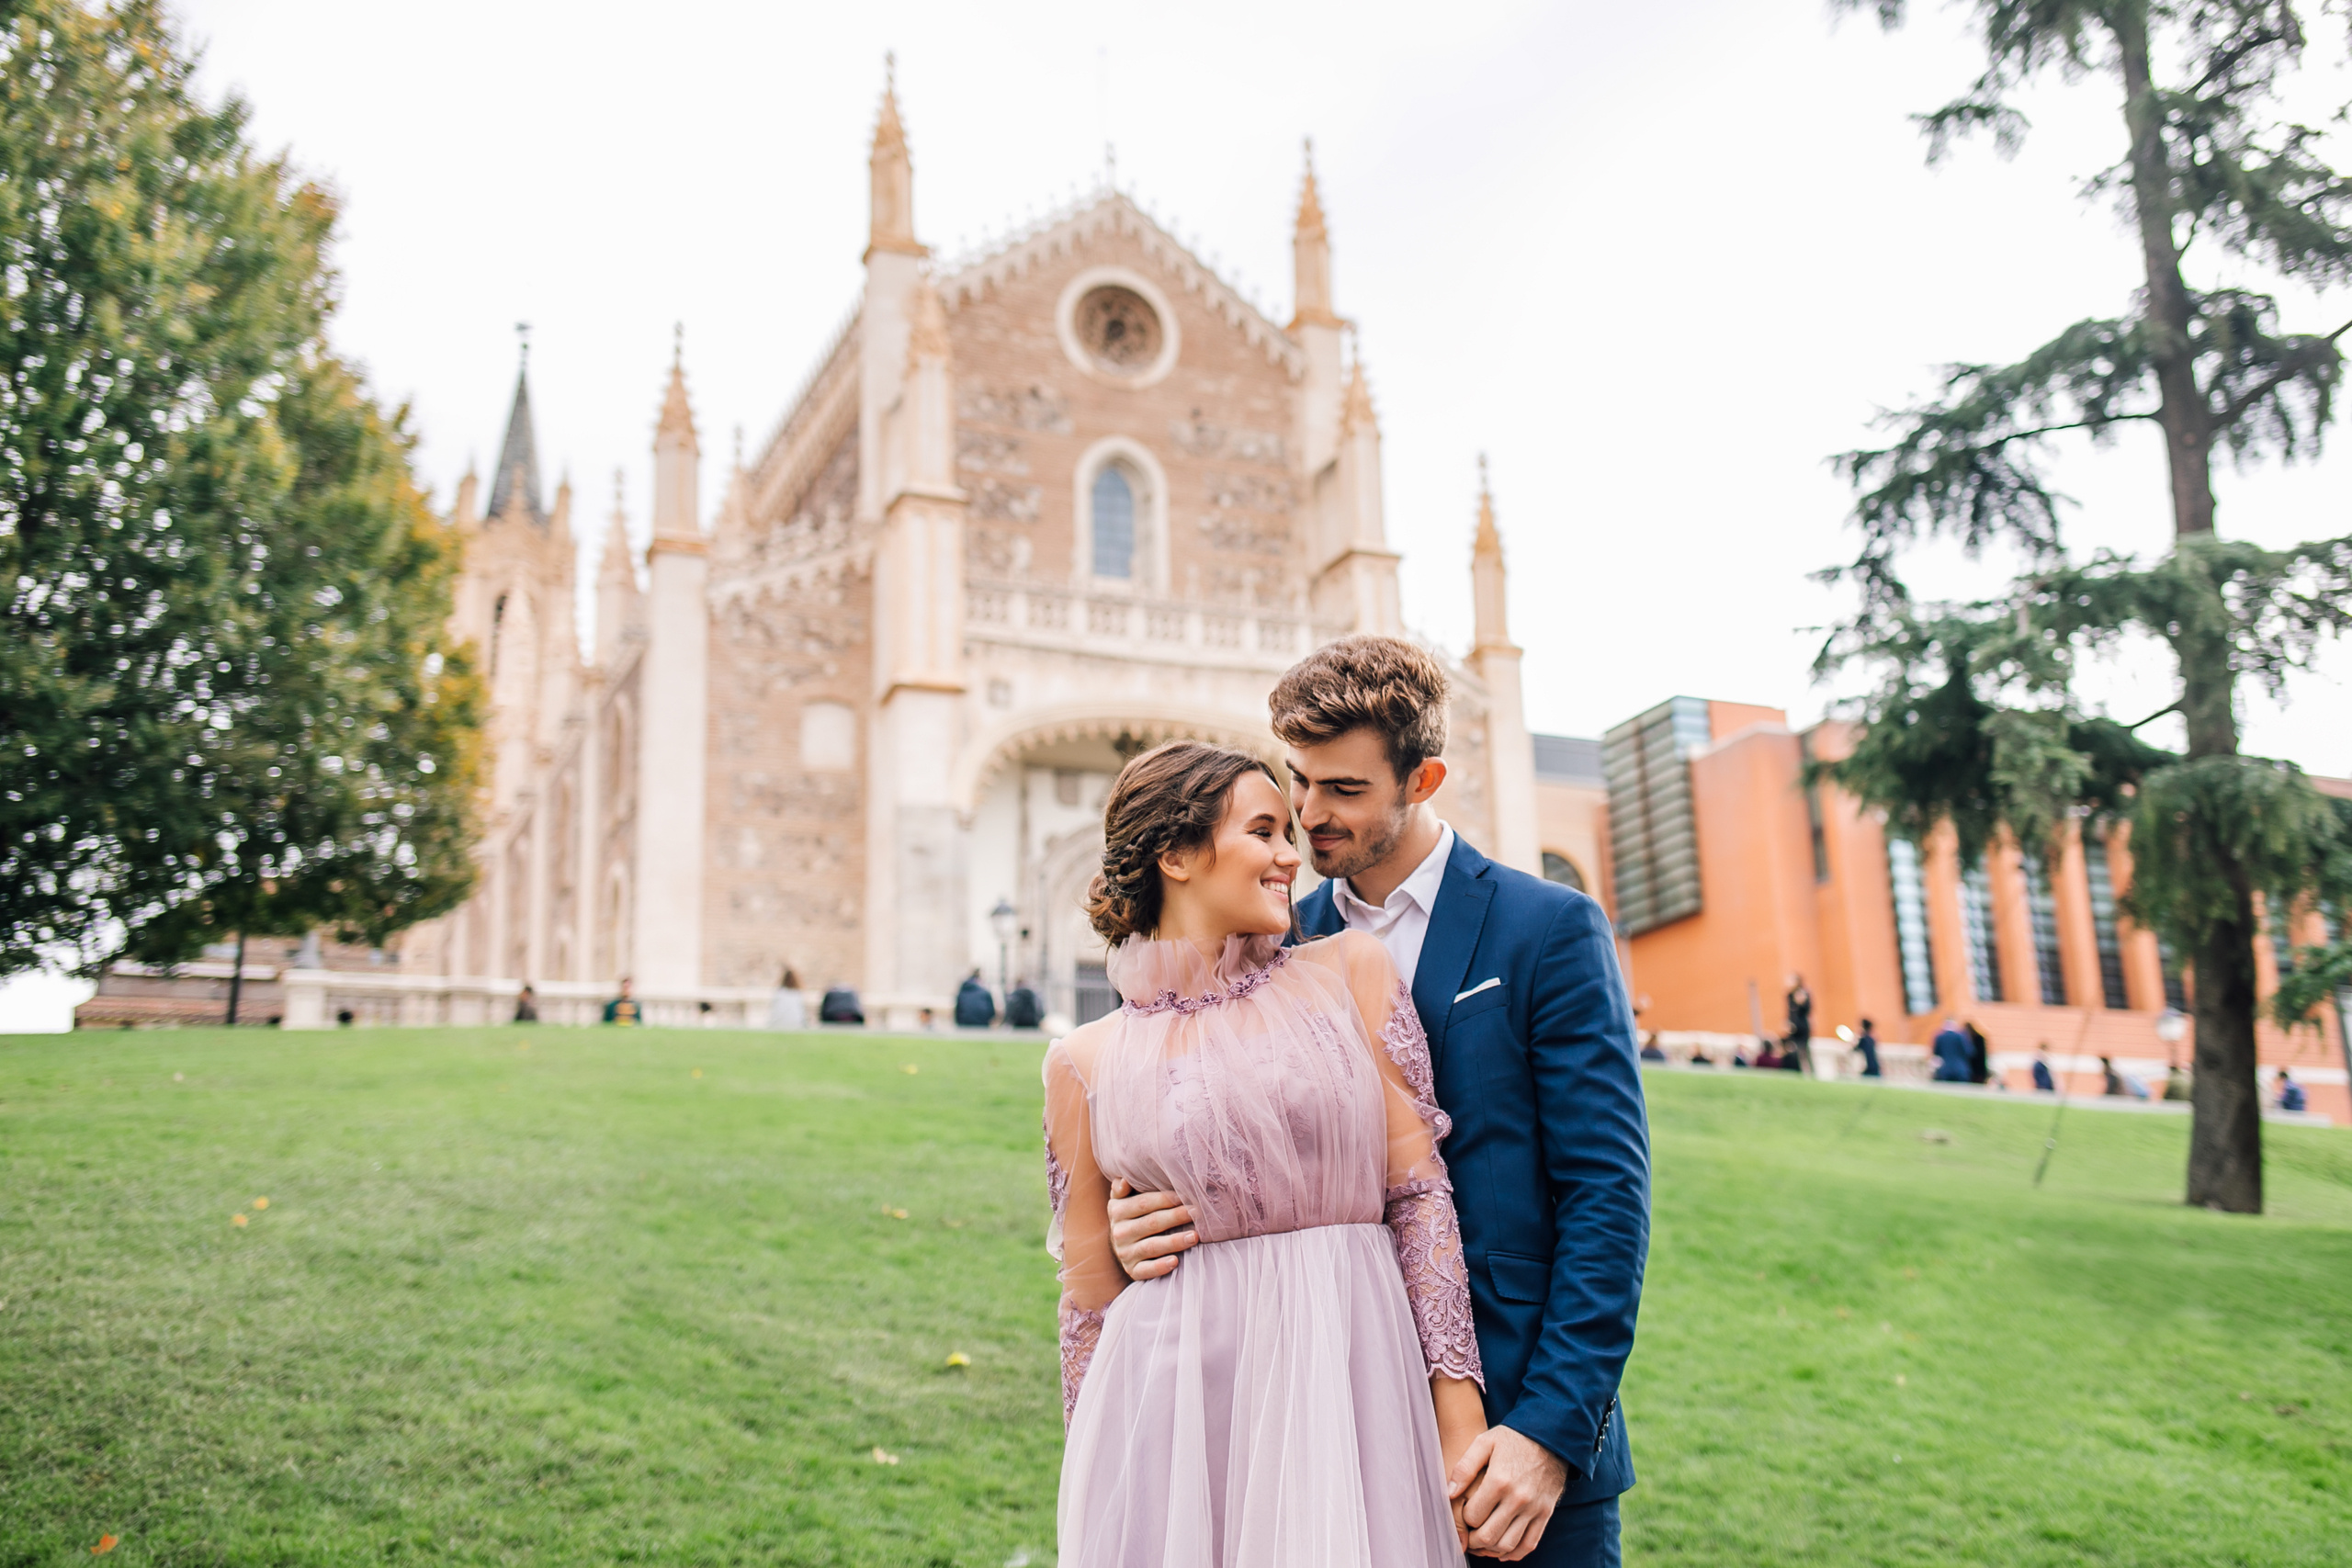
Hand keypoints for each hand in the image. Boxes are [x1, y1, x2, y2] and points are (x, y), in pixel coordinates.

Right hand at [1106, 1178, 1196, 1280]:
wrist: (1123, 1245)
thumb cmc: (1132, 1215)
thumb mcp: (1123, 1198)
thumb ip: (1122, 1187)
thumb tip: (1123, 1180)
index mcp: (1117, 1211)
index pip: (1143, 1203)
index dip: (1165, 1199)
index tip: (1185, 1195)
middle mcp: (1119, 1233)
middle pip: (1151, 1223)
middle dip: (1176, 1217)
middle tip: (1196, 1212)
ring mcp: (1125, 1253)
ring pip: (1152, 1246)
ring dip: (1174, 1241)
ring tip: (1194, 1236)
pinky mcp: (1132, 1270)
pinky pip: (1146, 1270)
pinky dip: (1160, 1266)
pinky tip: (1175, 1261)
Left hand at [1448, 1425, 1567, 1560]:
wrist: (1551, 1437)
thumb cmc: (1514, 1439)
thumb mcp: (1485, 1442)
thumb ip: (1464, 1467)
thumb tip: (1449, 1492)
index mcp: (1499, 1481)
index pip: (1473, 1516)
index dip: (1464, 1518)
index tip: (1463, 1512)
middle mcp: (1517, 1498)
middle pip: (1488, 1535)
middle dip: (1473, 1541)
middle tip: (1467, 1535)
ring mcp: (1533, 1508)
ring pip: (1507, 1544)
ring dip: (1490, 1550)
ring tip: (1481, 1543)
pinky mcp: (1545, 1514)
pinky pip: (1529, 1544)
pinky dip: (1514, 1553)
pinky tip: (1502, 1550)